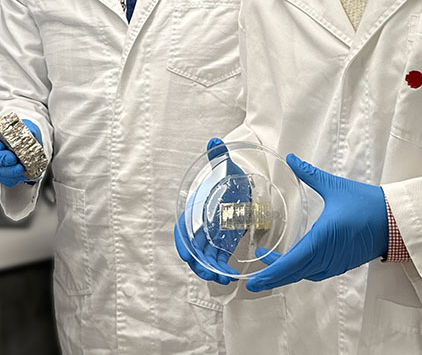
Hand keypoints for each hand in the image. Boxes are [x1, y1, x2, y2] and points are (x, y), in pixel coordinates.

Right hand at [0, 119, 41, 186]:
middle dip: (1, 159)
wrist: (20, 143)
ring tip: (21, 168)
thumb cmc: (15, 132)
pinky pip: (7, 179)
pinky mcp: (2, 176)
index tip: (0, 144)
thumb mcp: (17, 125)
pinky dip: (16, 177)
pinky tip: (24, 173)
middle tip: (13, 158)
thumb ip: (20, 128)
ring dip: (10, 171)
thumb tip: (28, 135)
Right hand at [175, 138, 248, 284]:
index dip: (183, 242)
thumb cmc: (227, 176)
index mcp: (195, 210)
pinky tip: (230, 276)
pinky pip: (218, 260)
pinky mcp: (223, 244)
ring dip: (211, 270)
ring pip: (204, 258)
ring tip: (224, 278)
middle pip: (193, 249)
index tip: (187, 255)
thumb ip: (218, 156)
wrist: (238, 186)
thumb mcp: (224, 166)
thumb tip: (214, 142)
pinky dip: (221, 269)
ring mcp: (211, 237)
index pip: (183, 229)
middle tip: (209, 272)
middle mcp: (200, 226)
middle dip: (198, 263)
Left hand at [245, 154, 386, 291]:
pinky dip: (302, 272)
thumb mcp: (335, 187)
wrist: (398, 221)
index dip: (271, 273)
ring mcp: (336, 262)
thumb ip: (309, 174)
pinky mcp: (344, 263)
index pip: (291, 263)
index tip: (254, 280)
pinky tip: (295, 264)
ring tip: (270, 267)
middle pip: (294, 273)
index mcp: (322, 239)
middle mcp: (327, 256)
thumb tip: (291, 159)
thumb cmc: (369, 204)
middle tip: (253, 280)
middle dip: (272, 277)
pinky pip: (317, 273)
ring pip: (305, 274)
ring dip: (287, 274)